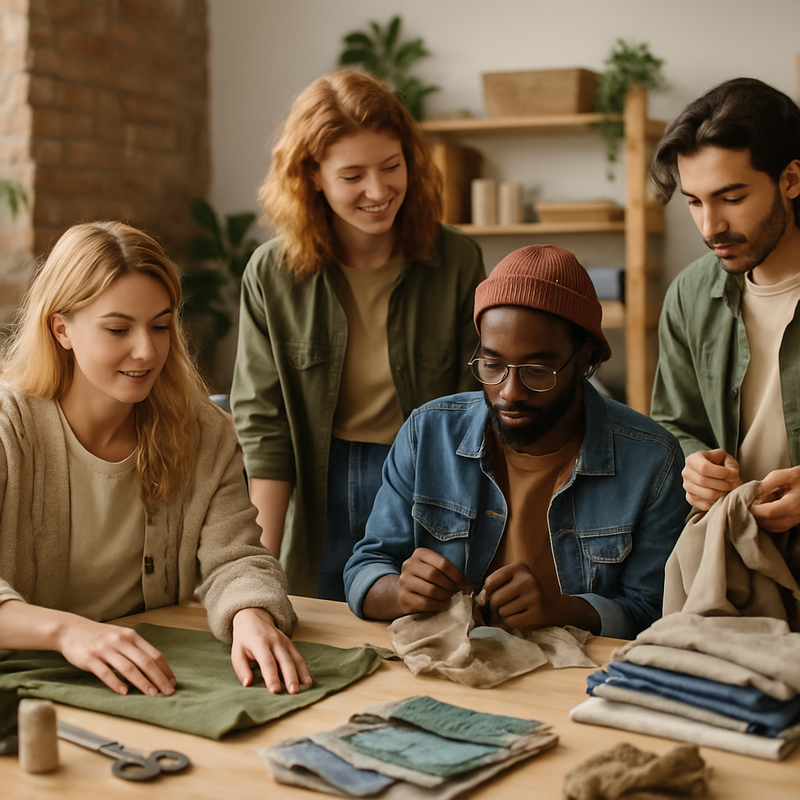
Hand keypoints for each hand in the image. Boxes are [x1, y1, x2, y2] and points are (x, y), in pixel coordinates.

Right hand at [57, 616, 176, 696]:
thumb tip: (154, 668)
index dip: (165, 669)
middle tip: (168, 692)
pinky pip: (105, 672)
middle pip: (145, 661)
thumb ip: (135, 649)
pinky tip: (124, 692)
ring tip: (152, 695)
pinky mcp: (90, 658)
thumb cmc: (100, 637)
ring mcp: (106, 649)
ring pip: (128, 668)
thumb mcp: (121, 638)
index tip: (173, 682)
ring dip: (142, 682)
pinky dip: (116, 682)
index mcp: (132, 636)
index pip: (154, 654)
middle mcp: (121, 641)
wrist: (72, 630)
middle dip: (159, 678)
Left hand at [230, 607, 312, 693]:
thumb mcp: (237, 652)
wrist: (255, 617)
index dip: (271, 677)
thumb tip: (247, 684)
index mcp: (259, 643)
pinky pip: (299, 657)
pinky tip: (308, 681)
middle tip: (294, 692)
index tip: (275, 691)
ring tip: (306, 687)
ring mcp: (285, 642)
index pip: (267, 662)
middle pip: (285, 661)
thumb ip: (241, 669)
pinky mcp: (291, 645)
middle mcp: (275, 641)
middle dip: (290, 677)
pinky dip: (305, 669)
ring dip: (301, 673)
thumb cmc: (244, 639)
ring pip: (295, 658)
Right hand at [397, 548, 469, 614]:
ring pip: (430, 590)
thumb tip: (468, 588)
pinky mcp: (403, 597)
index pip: (442, 563)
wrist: (408, 590)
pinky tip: (441, 604)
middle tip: (454, 592)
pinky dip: (437, 605)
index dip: (456, 575)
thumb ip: (453, 575)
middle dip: (449, 586)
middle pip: (434, 575)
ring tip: (448, 598)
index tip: (462, 583)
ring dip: (444, 596)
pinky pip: (424, 603)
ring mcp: (404, 581)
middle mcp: (409, 564)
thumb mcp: (439, 571)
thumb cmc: (429, 579)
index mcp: (420, 553)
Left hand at [482, 563, 600, 632]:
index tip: (493, 595)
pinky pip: (511, 622)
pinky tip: (520, 616)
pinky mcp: (537, 613)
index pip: (490, 582)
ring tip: (514, 610)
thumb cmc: (522, 593)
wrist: (550, 606)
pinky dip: (510, 622)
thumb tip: (480, 601)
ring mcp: (534, 596)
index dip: (487, 593)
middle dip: (494, 607)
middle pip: (495, 599)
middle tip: (501, 607)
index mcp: (519, 567)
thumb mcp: (510, 580)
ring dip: (503, 615)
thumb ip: (494, 585)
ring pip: (502, 612)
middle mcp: (528, 579)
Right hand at [682, 449, 741, 509]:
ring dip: (723, 494)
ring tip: (729, 490)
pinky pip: (705, 505)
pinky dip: (717, 502)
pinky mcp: (690, 498)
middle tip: (734, 484)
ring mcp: (687, 487)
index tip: (733, 474)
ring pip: (707, 495)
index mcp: (693, 459)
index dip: (721, 472)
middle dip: (724, 485)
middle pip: (703, 481)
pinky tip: (722, 496)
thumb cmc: (719, 464)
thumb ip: (731, 464)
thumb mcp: (726, 458)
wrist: (712, 473)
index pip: (704, 468)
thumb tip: (732, 474)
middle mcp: (686, 473)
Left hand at [751, 467, 799, 531]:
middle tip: (745, 504)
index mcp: (793, 504)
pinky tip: (761, 510)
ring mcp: (794, 522)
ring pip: (771, 527)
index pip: (769, 512)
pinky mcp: (792, 523)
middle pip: (768, 522)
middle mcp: (795, 516)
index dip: (754, 509)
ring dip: (759, 518)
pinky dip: (765, 521)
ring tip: (753, 506)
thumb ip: (768, 483)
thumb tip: (754, 492)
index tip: (744, 502)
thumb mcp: (785, 475)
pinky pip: (776, 527)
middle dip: (754, 514)